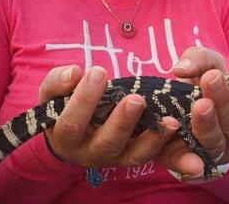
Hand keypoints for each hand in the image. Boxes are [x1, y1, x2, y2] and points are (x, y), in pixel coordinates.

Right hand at [38, 65, 178, 168]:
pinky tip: (175, 126)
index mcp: (65, 138)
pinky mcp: (131, 155)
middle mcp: (89, 153)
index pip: (72, 124)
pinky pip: (149, 154)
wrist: (71, 130)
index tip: (99, 72)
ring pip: (133, 155)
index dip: (84, 99)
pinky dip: (164, 144)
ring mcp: (113, 157)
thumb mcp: (53, 92)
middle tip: (136, 99)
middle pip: (106, 143)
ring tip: (169, 121)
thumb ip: (58, 82)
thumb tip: (74, 74)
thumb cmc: (63, 104)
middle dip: (122, 122)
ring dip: (152, 139)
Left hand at [157, 47, 228, 175]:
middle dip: (223, 101)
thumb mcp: (207, 65)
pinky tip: (175, 133)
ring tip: (199, 104)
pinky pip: (184, 159)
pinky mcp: (186, 159)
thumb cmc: (203, 83)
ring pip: (213, 143)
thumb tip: (182, 69)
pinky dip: (181, 153)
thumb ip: (200, 59)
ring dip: (206, 123)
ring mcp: (212, 151)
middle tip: (211, 79)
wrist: (176, 106)